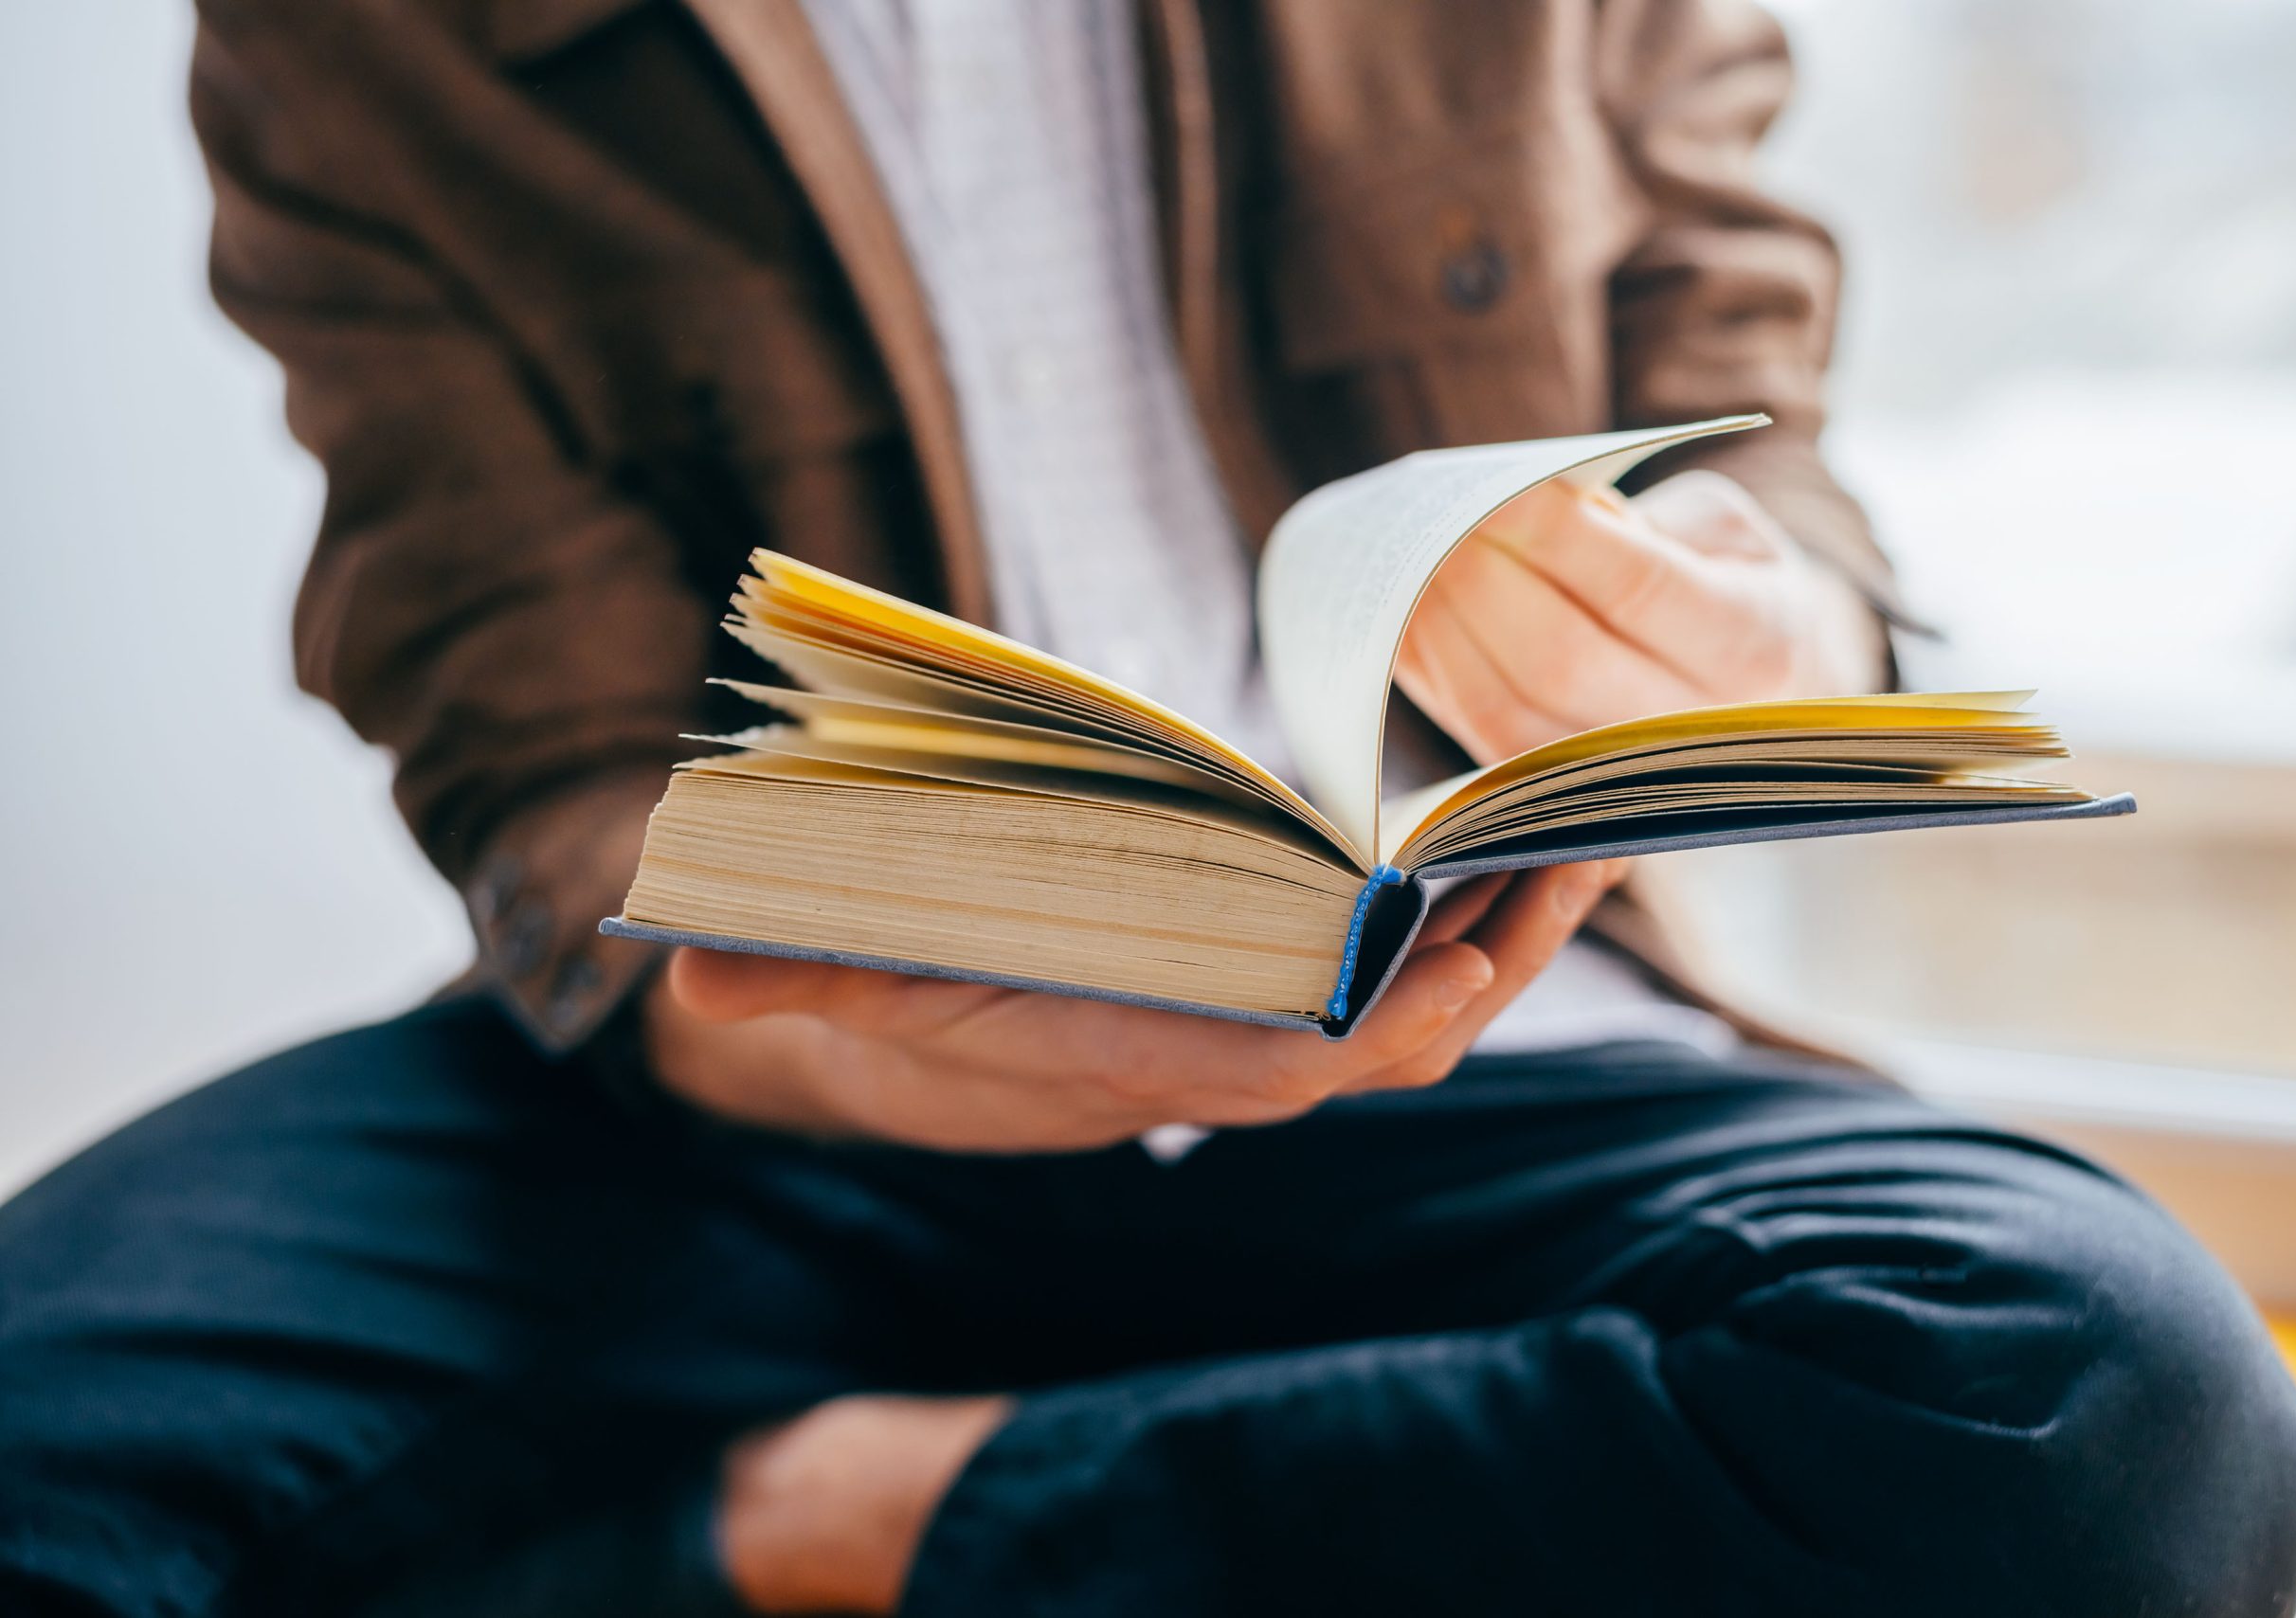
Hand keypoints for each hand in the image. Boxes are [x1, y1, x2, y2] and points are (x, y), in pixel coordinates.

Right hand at [641, 861, 1623, 1152]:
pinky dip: (1455, 928)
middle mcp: (1187, 1061)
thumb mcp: (818, 977)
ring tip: (1579, 838)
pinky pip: (1381, 984)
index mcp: (1104, 1060)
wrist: (871, 1036)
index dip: (1353, 1031)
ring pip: (1396, 1021)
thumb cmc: (859, 995)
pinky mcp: (1247, 1000)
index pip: (1250, 1071)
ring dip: (1494, 942)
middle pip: (1368, 1047)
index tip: (1445, 964)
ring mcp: (1227, 1036)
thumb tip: (692, 961)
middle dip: (1476, 973)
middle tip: (1571, 860)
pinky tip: (1507, 855)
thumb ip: (779, 971)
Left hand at [1397, 469, 1887, 764]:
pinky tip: (1407, 618)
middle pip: (1561, 662)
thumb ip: (1640, 522)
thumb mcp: (1719, 530)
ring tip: (1410, 562)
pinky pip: (1481, 741)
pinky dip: (1435, 676)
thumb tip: (1527, 511)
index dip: (1558, 537)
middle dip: (1484, 584)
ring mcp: (1629, 778)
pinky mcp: (1565, 797)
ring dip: (1443, 634)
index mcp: (1758, 642)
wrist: (1768, 688)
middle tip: (1436, 522)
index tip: (1496, 491)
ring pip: (1509, 714)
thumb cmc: (1732, 583)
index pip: (1640, 588)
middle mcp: (1701, 728)